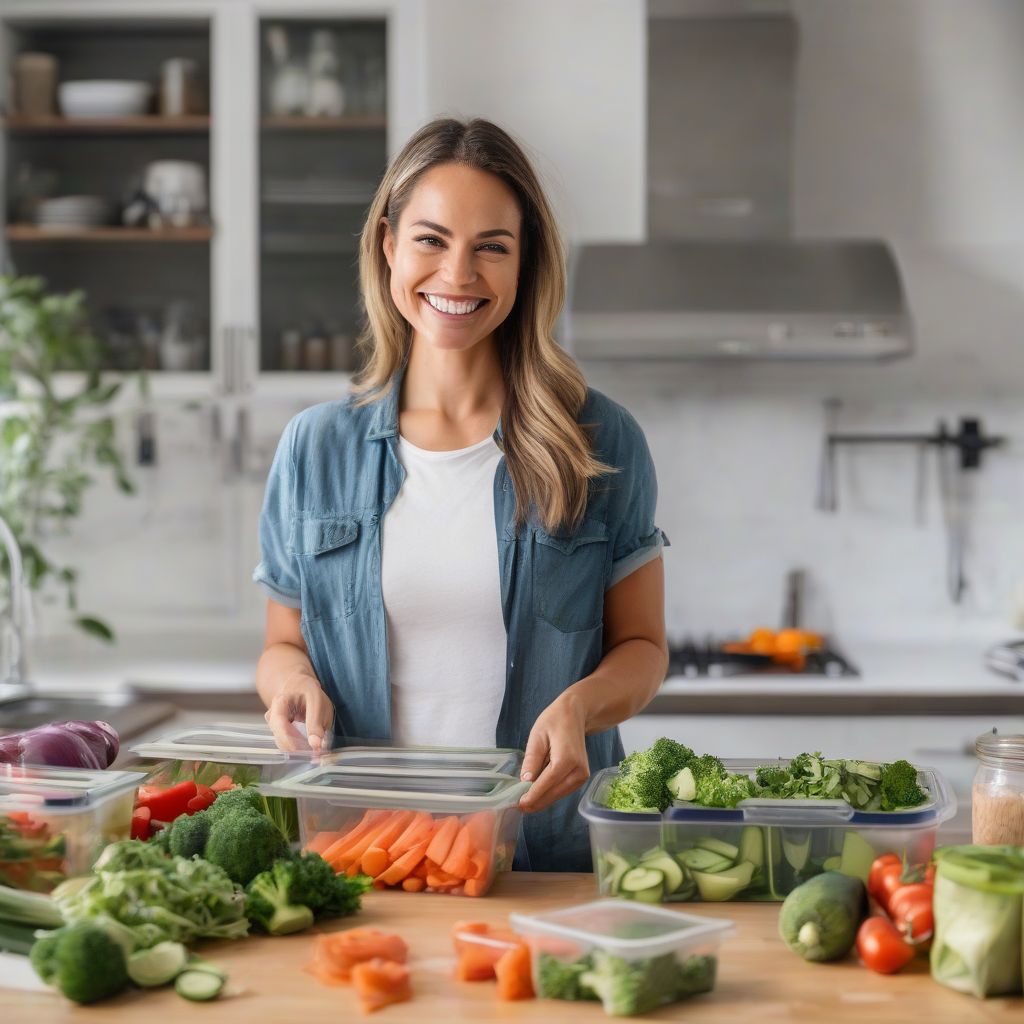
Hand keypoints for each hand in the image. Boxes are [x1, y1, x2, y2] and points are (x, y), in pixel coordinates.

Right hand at [264, 673, 333, 753]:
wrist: (298, 686)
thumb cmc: (308, 691)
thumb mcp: (317, 700)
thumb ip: (316, 722)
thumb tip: (316, 745)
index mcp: (279, 702)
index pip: (281, 726)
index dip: (294, 742)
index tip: (311, 750)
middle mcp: (272, 716)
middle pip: (282, 739)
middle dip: (300, 749)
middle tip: (319, 753)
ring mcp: (273, 726)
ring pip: (284, 745)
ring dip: (301, 750)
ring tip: (317, 749)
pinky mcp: (278, 733)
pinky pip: (287, 745)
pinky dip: (299, 748)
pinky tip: (310, 747)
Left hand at [517, 691, 589, 813]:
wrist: (575, 715)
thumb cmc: (555, 720)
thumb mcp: (537, 736)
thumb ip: (532, 760)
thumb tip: (525, 782)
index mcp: (567, 759)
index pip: (546, 785)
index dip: (531, 796)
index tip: (518, 804)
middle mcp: (578, 771)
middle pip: (553, 794)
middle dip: (535, 801)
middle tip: (516, 806)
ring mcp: (582, 776)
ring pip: (557, 796)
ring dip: (541, 799)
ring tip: (523, 798)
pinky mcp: (581, 778)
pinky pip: (562, 791)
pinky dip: (549, 793)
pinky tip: (536, 791)